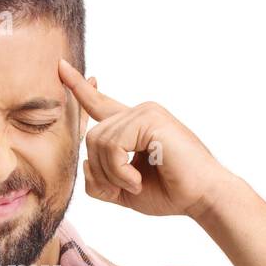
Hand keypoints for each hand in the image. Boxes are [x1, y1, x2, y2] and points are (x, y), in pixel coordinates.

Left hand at [58, 59, 234, 219]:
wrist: (202, 197)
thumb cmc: (171, 193)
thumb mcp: (124, 190)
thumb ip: (101, 179)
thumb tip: (85, 163)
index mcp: (133, 126)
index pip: (100, 104)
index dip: (79, 88)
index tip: (62, 67)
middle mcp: (139, 114)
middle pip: (91, 136)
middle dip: (101, 170)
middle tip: (125, 188)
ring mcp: (145, 113)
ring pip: (98, 141)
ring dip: (111, 173)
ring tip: (134, 184)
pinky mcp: (149, 119)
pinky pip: (112, 144)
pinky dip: (118, 170)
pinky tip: (136, 180)